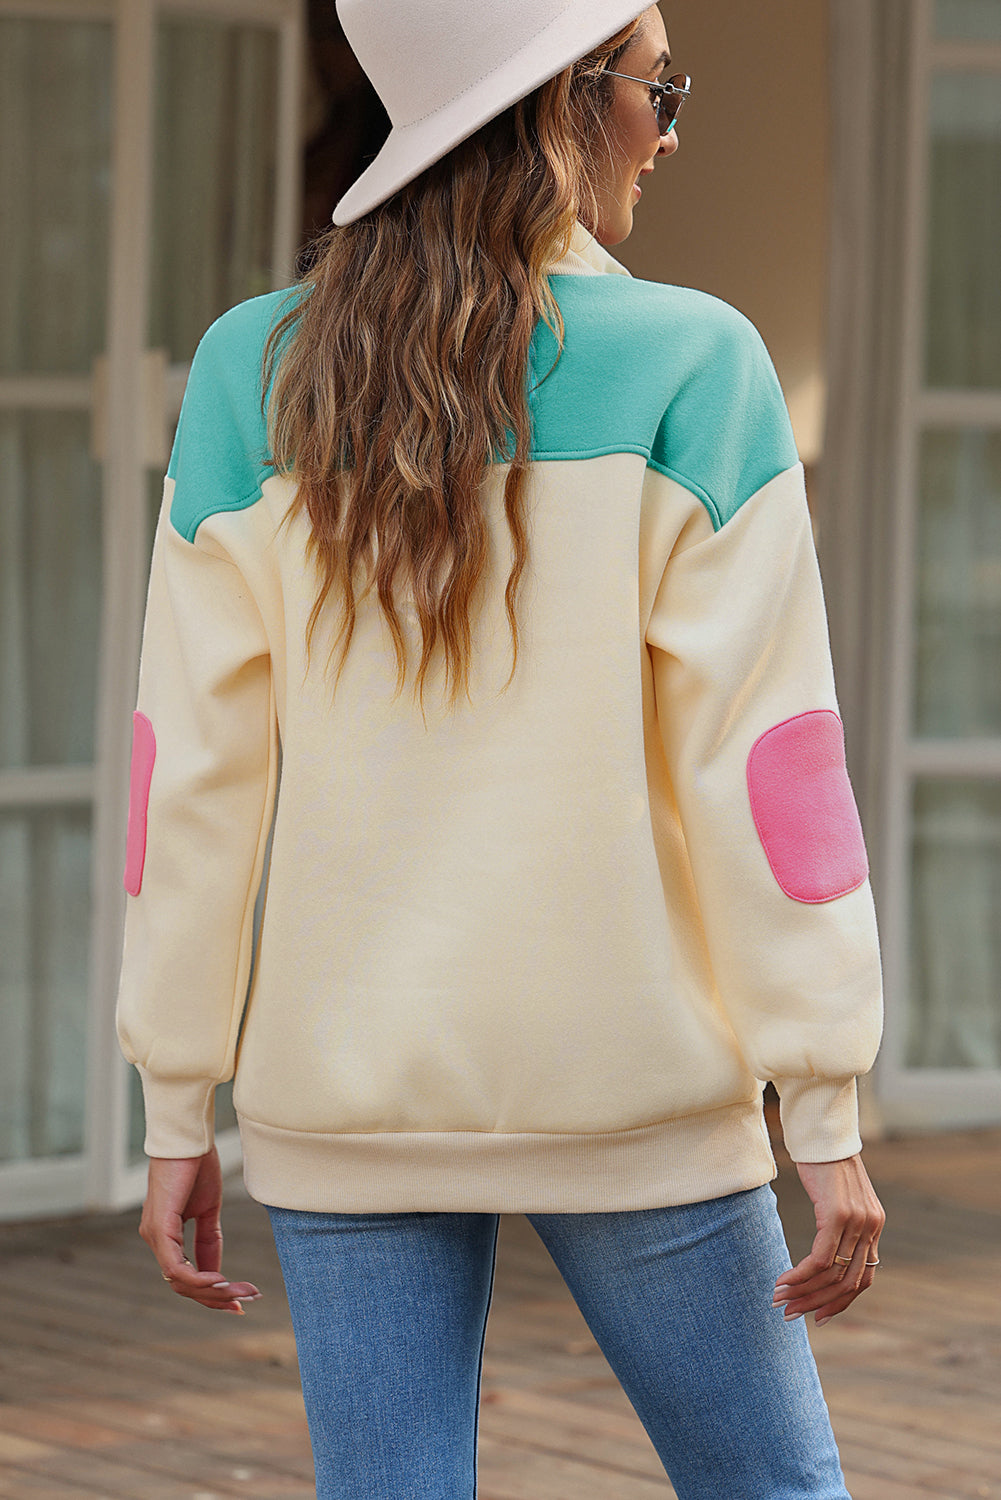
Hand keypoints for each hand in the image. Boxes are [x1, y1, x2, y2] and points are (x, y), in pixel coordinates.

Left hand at [139, 1147, 260, 1312]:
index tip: (240, 1301)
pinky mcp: (160, 1228)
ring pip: (180, 1282)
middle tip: (248, 1299)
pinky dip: (199, 1279)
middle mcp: (155, 1239)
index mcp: (165, 1236)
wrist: (189, 1137)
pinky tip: (221, 1280)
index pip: (186, 1277)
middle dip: (217, 1298)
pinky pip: (176, 1267)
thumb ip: (209, 1239)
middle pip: (183, 1286)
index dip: (212, 1294)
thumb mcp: (208, 1209)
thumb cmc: (196, 1165)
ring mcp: (155, 1235)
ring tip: (240, 1291)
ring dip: (212, 1292)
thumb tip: (218, 1272)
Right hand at [772, 1154, 883, 1326]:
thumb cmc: (824, 1162)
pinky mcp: (837, 1215)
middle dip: (816, 1303)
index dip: (840, 1303)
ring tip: (779, 1301)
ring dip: (803, 1293)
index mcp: (874, 1226)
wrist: (823, 1132)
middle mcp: (871, 1228)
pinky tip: (782, 1281)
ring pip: (832, 1275)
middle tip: (789, 1315)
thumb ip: (842, 1223)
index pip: (863, 1280)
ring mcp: (856, 1222)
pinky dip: (800, 1275)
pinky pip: (820, 1258)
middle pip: (847, 1283)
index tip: (818, 1318)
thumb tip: (826, 1249)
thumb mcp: (839, 1197)